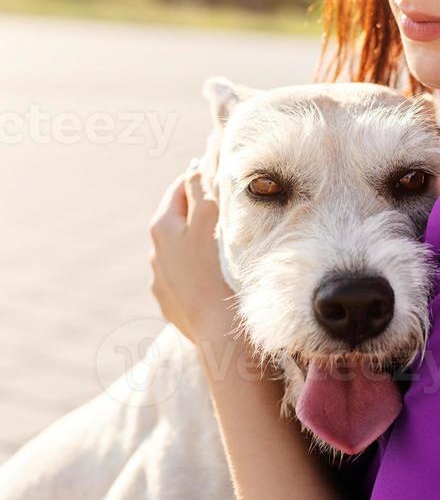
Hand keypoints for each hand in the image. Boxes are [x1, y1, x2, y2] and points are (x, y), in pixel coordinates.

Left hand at [148, 161, 236, 345]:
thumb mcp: (209, 220)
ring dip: (197, 243)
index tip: (217, 175)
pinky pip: (184, 279)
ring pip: (180, 251)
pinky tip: (215, 277)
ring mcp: (161, 281)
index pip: (179, 190)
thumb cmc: (217, 269)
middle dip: (197, 212)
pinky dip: (196, 271)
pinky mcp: (170, 304)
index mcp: (162, 228)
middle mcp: (155, 253)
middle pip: (177, 220)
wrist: (218, 331)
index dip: (198, 178)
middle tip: (224, 208)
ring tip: (223, 246)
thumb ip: (200, 190)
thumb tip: (195, 168)